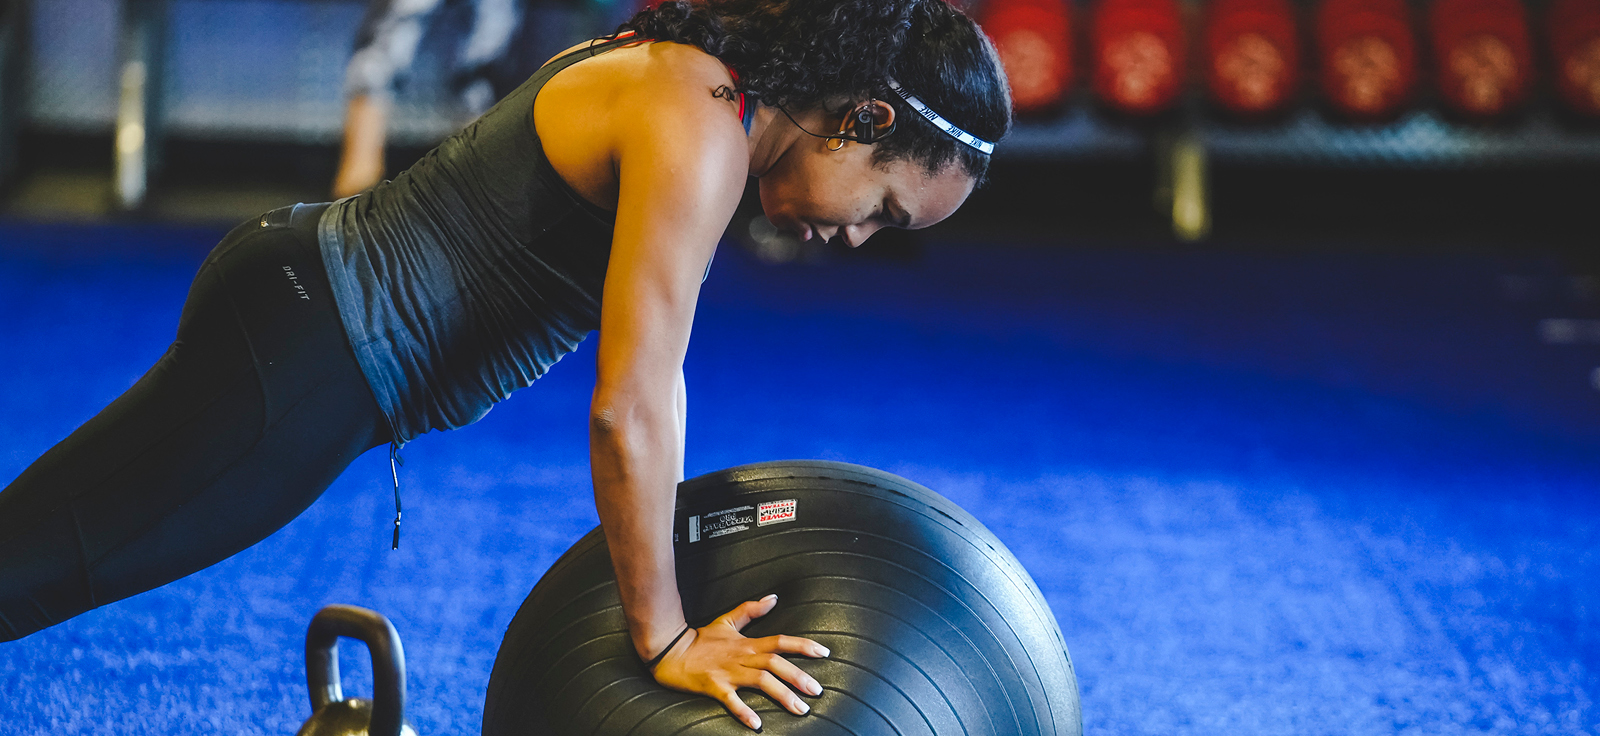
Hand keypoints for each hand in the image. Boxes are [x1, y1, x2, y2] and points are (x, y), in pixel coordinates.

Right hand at [650, 594, 829, 729]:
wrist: (670, 650)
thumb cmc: (700, 639)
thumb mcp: (727, 620)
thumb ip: (751, 610)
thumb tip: (774, 598)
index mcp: (748, 643)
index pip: (781, 641)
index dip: (803, 645)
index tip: (824, 652)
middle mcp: (742, 657)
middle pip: (775, 663)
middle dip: (799, 676)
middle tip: (818, 691)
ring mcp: (728, 672)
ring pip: (761, 681)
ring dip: (782, 695)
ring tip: (800, 709)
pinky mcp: (713, 686)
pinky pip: (731, 700)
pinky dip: (744, 711)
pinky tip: (757, 724)